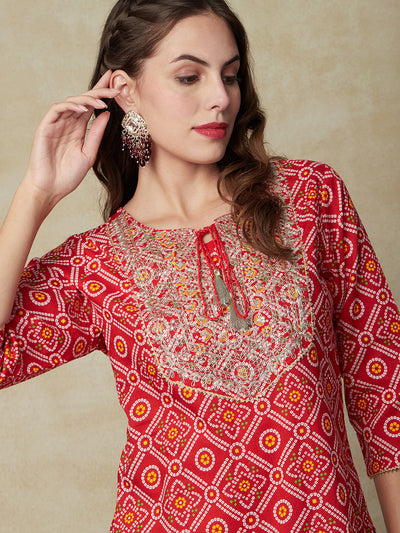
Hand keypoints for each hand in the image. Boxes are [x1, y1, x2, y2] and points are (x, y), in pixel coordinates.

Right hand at [22, 70, 118, 207]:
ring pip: (71, 102)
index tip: (115, 83)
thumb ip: (96, 134)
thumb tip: (107, 114)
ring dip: (87, 99)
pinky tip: (83, 109)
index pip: (90, 106)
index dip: (101, 93)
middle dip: (99, 91)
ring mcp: (56, 124)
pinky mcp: (45, 127)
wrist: (50, 189)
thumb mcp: (89, 154)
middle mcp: (67, 123)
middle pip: (83, 100)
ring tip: (102, 102)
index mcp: (78, 129)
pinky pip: (57, 109)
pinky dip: (70, 106)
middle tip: (114, 86)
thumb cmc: (68, 176)